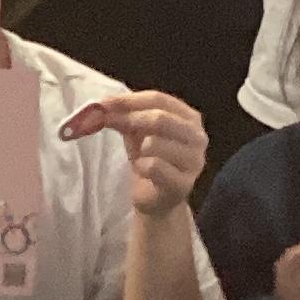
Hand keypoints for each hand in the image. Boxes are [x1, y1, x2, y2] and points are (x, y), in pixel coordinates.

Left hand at [62, 91, 207, 219]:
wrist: (156, 199)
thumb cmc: (150, 159)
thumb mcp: (137, 131)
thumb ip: (125, 115)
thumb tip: (102, 104)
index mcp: (190, 118)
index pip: (160, 100)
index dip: (130, 100)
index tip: (104, 103)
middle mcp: (198, 137)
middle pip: (160, 118)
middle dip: (130, 120)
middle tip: (107, 123)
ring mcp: (194, 162)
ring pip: (155, 143)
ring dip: (139, 149)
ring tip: (141, 158)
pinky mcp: (184, 184)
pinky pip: (153, 166)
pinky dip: (141, 167)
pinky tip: (145, 173)